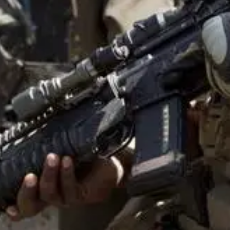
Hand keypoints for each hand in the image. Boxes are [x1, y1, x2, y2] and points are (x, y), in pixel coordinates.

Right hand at [6, 153, 123, 220]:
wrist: (116, 157)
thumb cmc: (90, 152)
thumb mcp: (68, 147)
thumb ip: (53, 145)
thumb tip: (39, 126)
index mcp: (46, 184)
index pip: (26, 198)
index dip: (16, 201)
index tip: (8, 200)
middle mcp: (54, 194)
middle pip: (31, 206)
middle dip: (26, 192)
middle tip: (28, 175)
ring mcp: (67, 196)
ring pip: (50, 194)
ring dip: (49, 176)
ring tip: (52, 158)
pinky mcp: (82, 195)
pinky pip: (70, 189)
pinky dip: (67, 174)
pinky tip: (67, 161)